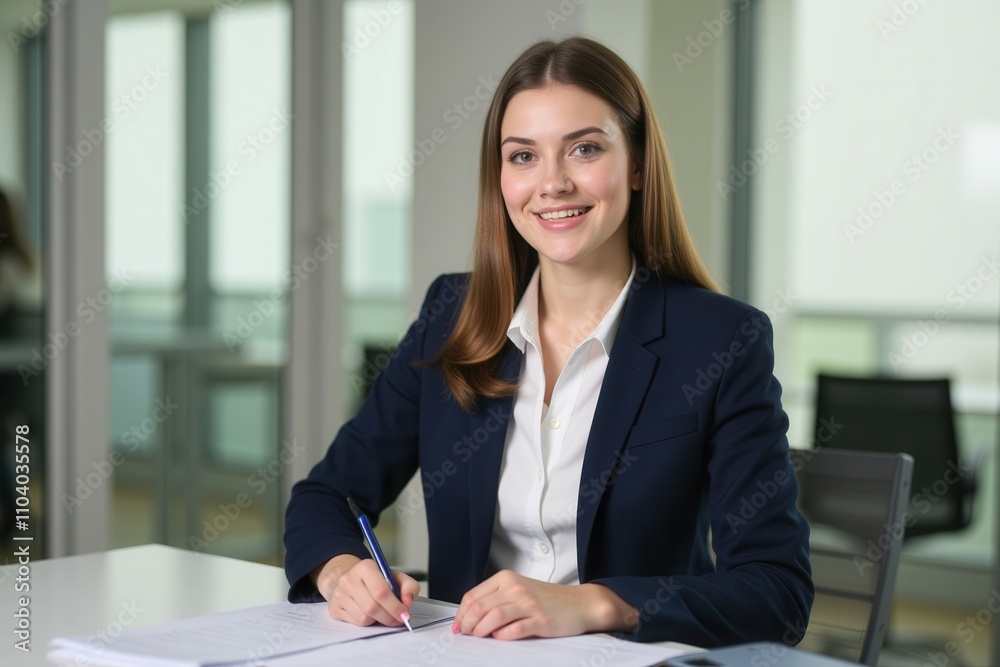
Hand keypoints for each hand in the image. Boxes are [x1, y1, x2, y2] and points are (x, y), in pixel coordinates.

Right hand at [310, 554, 420, 627]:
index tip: (405, 614)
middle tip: (398, 620)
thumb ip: (409, 586)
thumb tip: (407, 602)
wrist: (352, 580)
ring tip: (382, 613)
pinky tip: (370, 614)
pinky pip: (356, 623)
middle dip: (389, 617)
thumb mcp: (396, 577)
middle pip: (372, 607)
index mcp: (366, 567)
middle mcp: (349, 579)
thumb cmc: (377, 580)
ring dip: (378, 620)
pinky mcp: (334, 608)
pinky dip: (368, 622)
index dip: (395, 606)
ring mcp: (339, 594)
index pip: (381, 591)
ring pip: (364, 617)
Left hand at [452, 570, 637, 639]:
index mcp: (506, 579)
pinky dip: (502, 636)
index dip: (461, 613)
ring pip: (493, 617)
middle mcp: (516, 589)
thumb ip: (496, 598)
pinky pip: (514, 630)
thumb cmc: (547, 599)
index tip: (458, 625)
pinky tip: (499, 638)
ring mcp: (528, 604)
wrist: (579, 603)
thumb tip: (470, 616)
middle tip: (465, 634)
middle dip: (467, 624)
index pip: (474, 595)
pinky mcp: (540, 620)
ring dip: (481, 631)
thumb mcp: (519, 589)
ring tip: (480, 637)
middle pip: (480, 607)